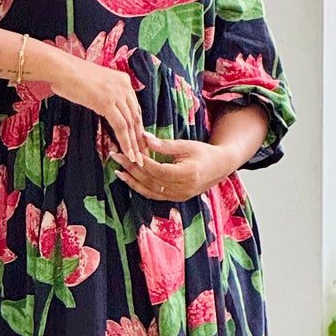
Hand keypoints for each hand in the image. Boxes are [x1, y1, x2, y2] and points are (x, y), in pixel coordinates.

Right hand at [45, 56, 149, 167]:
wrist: (61, 68)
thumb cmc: (70, 76)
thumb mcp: (95, 83)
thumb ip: (105, 94)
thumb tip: (105, 106)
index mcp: (123, 80)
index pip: (135, 108)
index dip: (138, 127)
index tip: (139, 141)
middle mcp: (124, 86)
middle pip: (136, 117)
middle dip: (140, 138)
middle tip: (143, 154)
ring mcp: (116, 94)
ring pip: (130, 124)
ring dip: (135, 145)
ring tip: (137, 160)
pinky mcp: (107, 103)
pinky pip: (120, 127)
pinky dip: (126, 142)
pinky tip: (128, 154)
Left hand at [113, 132, 235, 202]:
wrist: (219, 167)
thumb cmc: (204, 153)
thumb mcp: (186, 145)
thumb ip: (164, 144)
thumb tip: (144, 137)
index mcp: (187, 174)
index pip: (157, 169)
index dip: (140, 161)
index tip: (126, 150)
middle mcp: (182, 189)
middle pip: (150, 180)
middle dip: (131, 168)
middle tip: (116, 156)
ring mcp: (179, 196)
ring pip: (149, 190)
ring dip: (132, 180)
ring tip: (118, 169)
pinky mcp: (175, 198)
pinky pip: (154, 195)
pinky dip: (140, 188)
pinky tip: (129, 179)